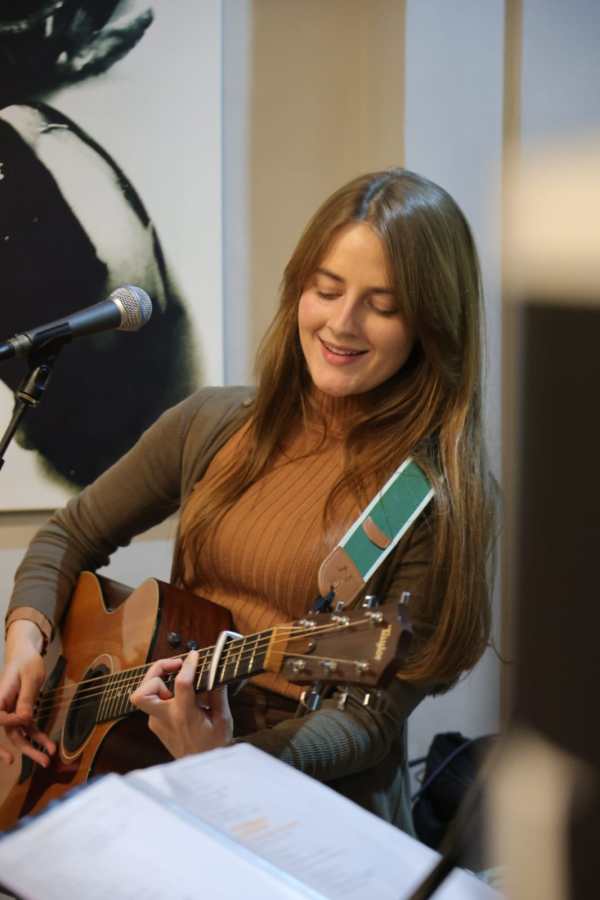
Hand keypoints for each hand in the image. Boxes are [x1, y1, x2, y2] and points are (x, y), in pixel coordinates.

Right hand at [0, 621, 55, 766]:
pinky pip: (27, 728)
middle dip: (23, 750)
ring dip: (33, 748)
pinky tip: (49, 746)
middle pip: (8, 734)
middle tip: (39, 761)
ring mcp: (11, 712)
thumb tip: (24, 719)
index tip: (25, 719)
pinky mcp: (21, 712)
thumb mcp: (30, 677)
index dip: (9, 723)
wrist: (26, 653)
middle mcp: (2, 708)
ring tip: (48, 759)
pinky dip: (38, 737)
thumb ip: (26, 698)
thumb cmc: (26, 661)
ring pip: (18, 735)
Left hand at [130, 650, 232, 758]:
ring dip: (158, 680)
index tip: (195, 656)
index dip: (189, 665)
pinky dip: (163, 692)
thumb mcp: (223, 720)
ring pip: (144, 695)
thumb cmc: (214, 746)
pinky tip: (178, 693)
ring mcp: (157, 723)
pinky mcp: (155, 725)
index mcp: (185, 716)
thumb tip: (216, 673)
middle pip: (143, 692)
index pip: (181, 683)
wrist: (204, 772)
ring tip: (176, 675)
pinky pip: (153, 702)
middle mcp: (166, 719)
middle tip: (175, 665)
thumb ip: (218, 695)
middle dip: (156, 671)